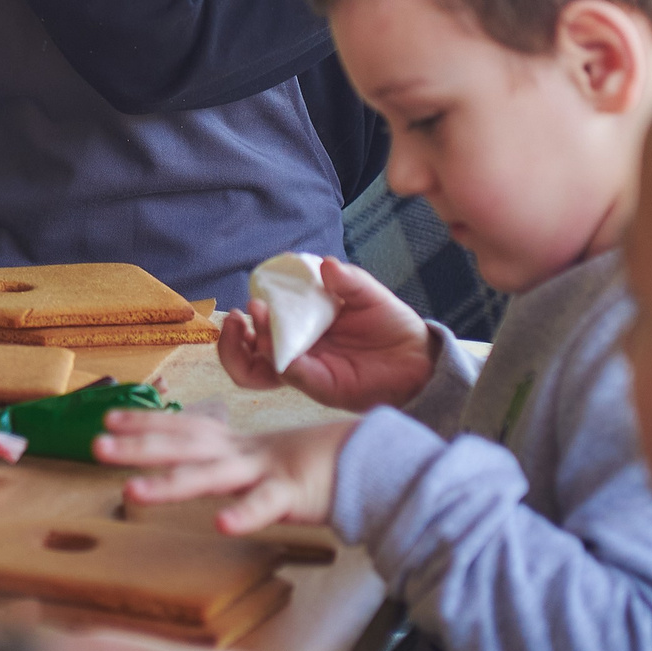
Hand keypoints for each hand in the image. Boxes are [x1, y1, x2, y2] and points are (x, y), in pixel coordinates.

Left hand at [96, 409, 354, 534]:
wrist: (367, 459)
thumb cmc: (310, 463)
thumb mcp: (259, 457)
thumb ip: (226, 457)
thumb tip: (188, 456)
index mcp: (234, 443)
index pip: (183, 428)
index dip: (145, 423)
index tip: (107, 419)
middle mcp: (242, 453)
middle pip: (184, 445)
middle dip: (139, 446)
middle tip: (96, 445)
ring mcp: (265, 470)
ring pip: (212, 475)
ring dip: (171, 481)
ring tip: (132, 490)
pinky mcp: (293, 493)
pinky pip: (266, 505)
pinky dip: (244, 514)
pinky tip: (221, 525)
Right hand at [217, 258, 435, 410]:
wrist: (420, 357)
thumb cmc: (390, 325)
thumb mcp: (368, 295)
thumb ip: (347, 280)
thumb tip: (324, 264)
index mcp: (301, 330)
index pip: (259, 329)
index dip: (247, 318)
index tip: (249, 297)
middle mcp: (297, 354)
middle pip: (247, 358)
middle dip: (230, 341)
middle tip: (235, 318)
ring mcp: (307, 372)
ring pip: (258, 374)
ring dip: (245, 352)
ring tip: (251, 327)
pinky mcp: (324, 387)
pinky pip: (294, 376)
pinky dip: (283, 360)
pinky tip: (281, 344)